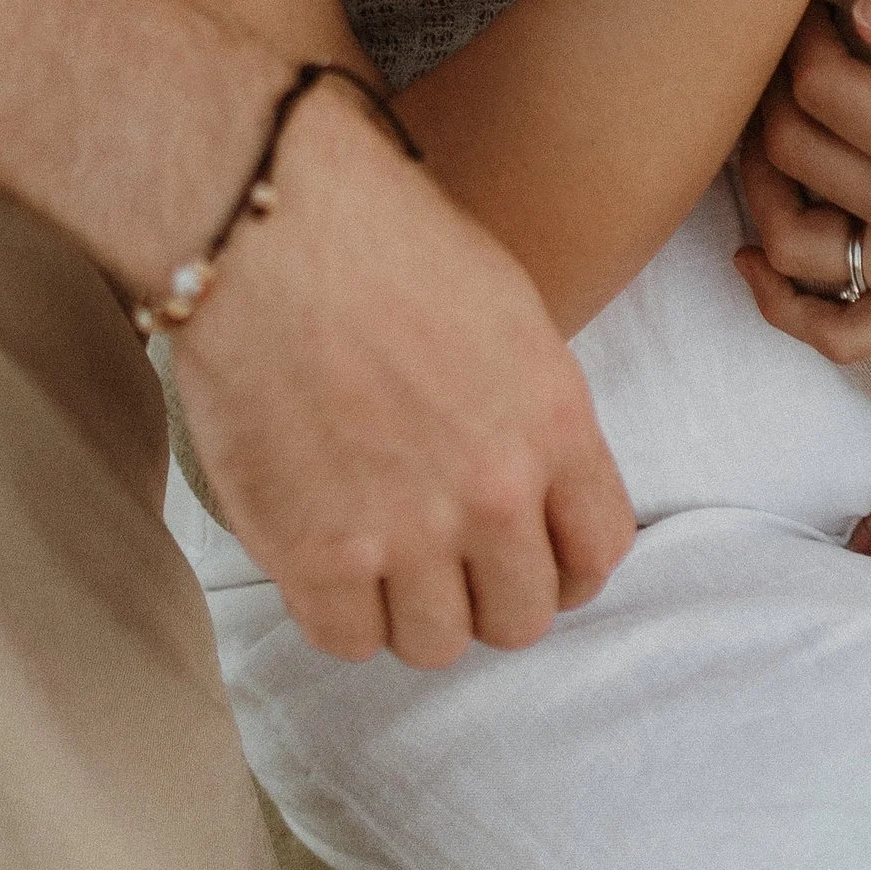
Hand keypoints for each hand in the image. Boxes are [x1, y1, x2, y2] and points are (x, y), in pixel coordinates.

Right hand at [169, 75, 635, 664]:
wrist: (272, 225)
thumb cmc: (383, 238)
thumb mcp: (507, 313)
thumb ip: (531, 414)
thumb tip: (529, 482)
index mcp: (554, 423)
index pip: (598, 555)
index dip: (564, 567)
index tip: (529, 555)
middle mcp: (495, 491)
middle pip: (521, 618)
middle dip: (485, 593)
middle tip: (443, 557)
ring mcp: (407, 530)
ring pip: (436, 643)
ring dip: (410, 609)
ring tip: (376, 556)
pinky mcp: (316, 553)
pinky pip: (349, 640)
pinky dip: (338, 612)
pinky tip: (322, 560)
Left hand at [729, 0, 870, 364]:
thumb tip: (855, 14)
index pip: (817, 90)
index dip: (801, 36)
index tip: (818, 2)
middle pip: (794, 157)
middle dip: (772, 92)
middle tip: (790, 48)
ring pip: (795, 249)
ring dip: (760, 185)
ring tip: (769, 127)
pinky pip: (844, 337)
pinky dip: (786, 307)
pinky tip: (758, 258)